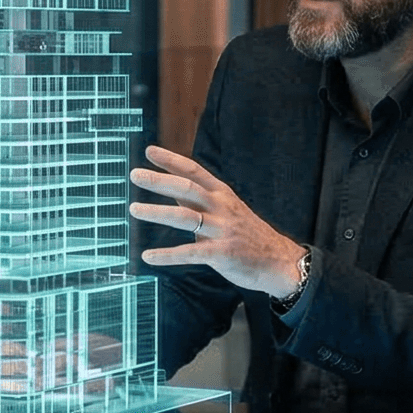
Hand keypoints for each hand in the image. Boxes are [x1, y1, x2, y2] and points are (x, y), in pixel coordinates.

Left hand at [130, 145, 306, 298]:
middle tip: (134, 174)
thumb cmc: (247, 234)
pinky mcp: (221, 254)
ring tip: (133, 209)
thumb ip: (198, 199)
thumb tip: (169, 186)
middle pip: (187, 188)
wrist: (279, 261)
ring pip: (184, 217)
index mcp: (222, 194)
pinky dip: (167, 255)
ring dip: (157, 212)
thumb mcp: (227, 209)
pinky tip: (148, 257)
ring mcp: (222, 230)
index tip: (149, 151)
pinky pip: (189, 253)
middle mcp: (222, 208)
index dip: (171, 160)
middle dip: (159, 180)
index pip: (194, 171)